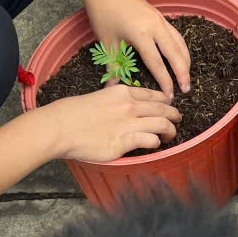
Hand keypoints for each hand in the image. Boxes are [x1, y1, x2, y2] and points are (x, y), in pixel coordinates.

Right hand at [37, 85, 180, 161]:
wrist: (60, 126)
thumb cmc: (74, 113)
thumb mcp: (100, 96)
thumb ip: (117, 101)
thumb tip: (129, 108)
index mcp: (123, 92)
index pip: (153, 95)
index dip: (165, 102)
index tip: (169, 106)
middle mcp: (129, 106)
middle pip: (162, 109)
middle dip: (174, 115)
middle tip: (177, 120)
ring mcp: (127, 124)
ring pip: (161, 124)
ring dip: (170, 130)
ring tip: (170, 135)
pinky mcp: (122, 142)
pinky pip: (149, 140)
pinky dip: (155, 142)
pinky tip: (154, 144)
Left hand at [81, 0, 191, 97]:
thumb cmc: (103, 14)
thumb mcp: (107, 42)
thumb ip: (113, 66)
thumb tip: (113, 89)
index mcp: (142, 35)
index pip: (158, 63)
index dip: (165, 81)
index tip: (170, 95)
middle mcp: (156, 27)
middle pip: (175, 53)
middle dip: (182, 72)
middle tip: (187, 89)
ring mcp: (160, 19)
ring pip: (179, 42)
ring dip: (185, 59)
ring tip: (187, 75)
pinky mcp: (159, 15)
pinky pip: (175, 34)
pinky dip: (181, 47)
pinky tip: (180, 54)